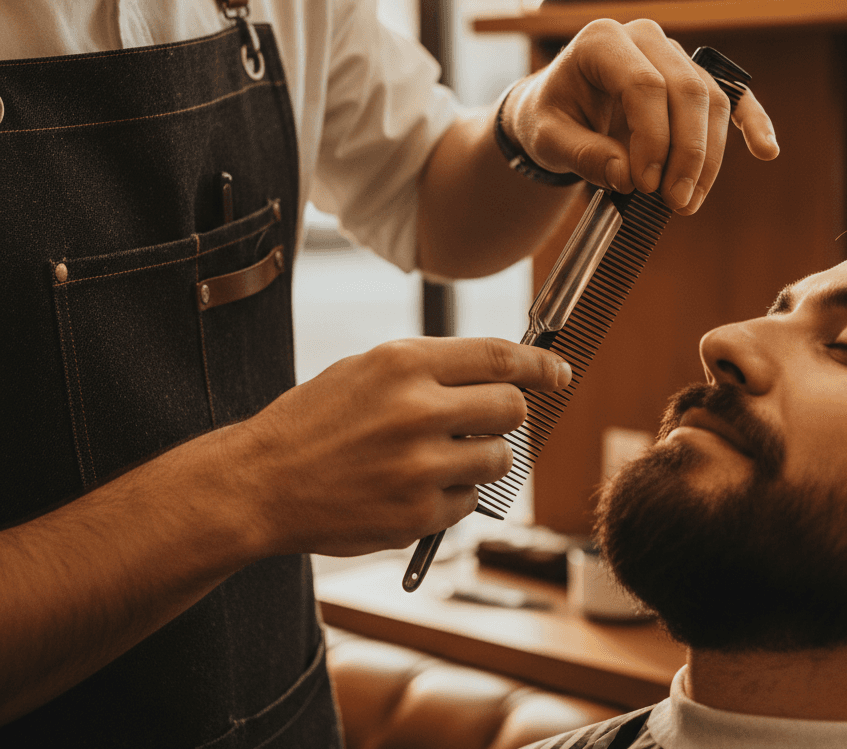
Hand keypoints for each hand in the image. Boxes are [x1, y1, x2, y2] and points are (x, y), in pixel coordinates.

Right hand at [236, 337, 570, 556]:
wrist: (260, 483)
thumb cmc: (315, 420)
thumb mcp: (368, 369)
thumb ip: (432, 368)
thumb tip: (502, 372)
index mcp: (404, 363)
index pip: (501, 357)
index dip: (540, 364)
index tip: (559, 372)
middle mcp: (418, 411)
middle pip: (512, 408)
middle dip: (509, 413)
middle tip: (487, 420)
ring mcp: (419, 467)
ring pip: (500, 459)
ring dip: (482, 458)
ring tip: (439, 456)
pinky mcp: (417, 515)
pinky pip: (469, 502)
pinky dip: (453, 496)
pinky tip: (412, 487)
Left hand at [501, 18, 778, 212]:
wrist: (556, 109)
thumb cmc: (550, 118)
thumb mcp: (546, 138)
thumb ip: (581, 155)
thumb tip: (626, 176)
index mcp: (601, 40)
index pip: (643, 85)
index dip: (651, 139)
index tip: (643, 185)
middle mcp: (643, 38)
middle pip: (686, 91)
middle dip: (687, 153)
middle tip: (675, 202)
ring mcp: (672, 55)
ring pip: (710, 101)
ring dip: (708, 157)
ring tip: (689, 201)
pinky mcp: (691, 78)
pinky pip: (730, 96)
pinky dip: (751, 122)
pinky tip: (766, 150)